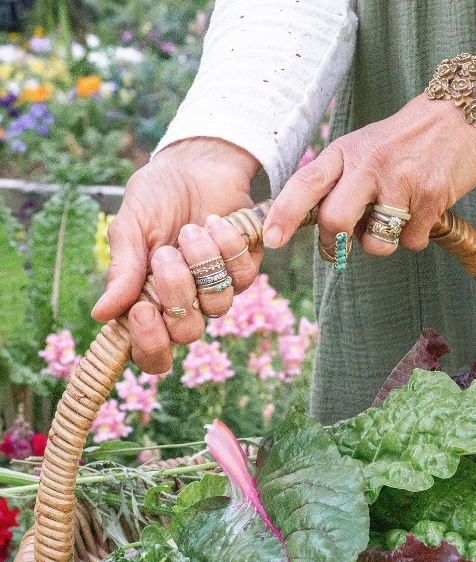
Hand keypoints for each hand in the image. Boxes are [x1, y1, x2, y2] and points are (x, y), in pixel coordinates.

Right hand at [92, 138, 260, 373]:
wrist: (194, 163)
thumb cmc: (156, 197)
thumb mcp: (130, 229)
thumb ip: (122, 271)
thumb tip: (101, 313)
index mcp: (148, 303)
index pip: (152, 354)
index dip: (150, 345)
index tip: (142, 312)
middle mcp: (184, 305)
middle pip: (188, 334)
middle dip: (177, 294)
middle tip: (165, 255)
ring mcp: (216, 290)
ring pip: (219, 306)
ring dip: (202, 263)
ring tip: (190, 230)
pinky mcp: (245, 271)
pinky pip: (244, 278)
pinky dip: (228, 248)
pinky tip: (215, 223)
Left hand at [263, 46, 475, 256]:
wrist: (462, 114)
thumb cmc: (406, 139)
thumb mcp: (365, 148)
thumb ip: (340, 182)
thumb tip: (323, 230)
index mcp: (346, 152)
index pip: (306, 183)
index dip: (284, 214)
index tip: (272, 239)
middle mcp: (368, 164)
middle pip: (336, 222)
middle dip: (337, 244)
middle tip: (344, 247)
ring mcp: (400, 180)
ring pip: (376, 243)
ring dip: (383, 243)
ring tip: (397, 216)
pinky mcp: (430, 197)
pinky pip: (411, 242)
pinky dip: (416, 236)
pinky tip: (424, 210)